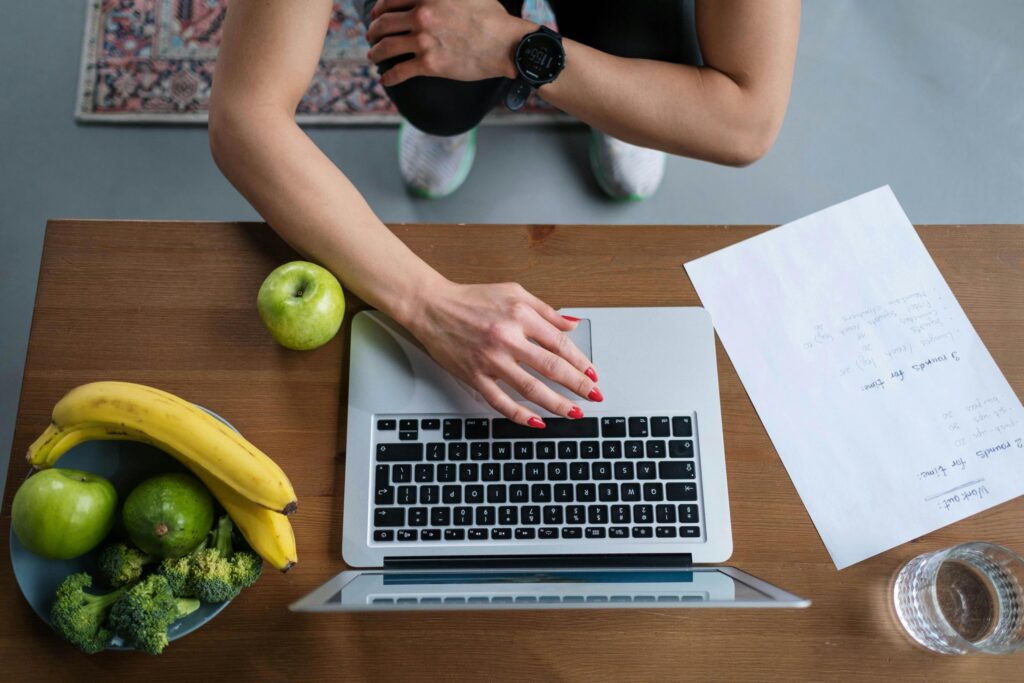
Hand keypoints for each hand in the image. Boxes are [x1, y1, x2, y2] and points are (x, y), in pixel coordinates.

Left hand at [366, 0, 533, 85]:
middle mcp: (421, 16)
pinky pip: (400, 71)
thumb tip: (432, 0)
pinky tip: (385, 80)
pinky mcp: (429, 64)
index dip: (379, 9)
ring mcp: (423, 41)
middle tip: (372, 37)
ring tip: (374, 56)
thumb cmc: (491, 17)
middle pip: (384, 23)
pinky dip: (389, 77)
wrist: (505, 44)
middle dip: (373, 31)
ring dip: (376, 52)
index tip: (377, 16)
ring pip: (386, 47)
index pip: (390, 1)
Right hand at [405, 281, 601, 427]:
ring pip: (531, 388)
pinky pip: (500, 401)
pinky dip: (520, 415)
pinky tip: (537, 422)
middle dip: (577, 385)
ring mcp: (490, 360)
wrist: (432, 307)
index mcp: (519, 315)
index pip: (560, 343)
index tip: (592, 374)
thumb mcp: (514, 292)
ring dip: (557, 404)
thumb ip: (545, 310)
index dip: (580, 361)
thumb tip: (573, 324)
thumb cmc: (471, 298)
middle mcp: (507, 338)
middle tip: (593, 396)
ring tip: (574, 412)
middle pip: (551, 367)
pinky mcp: (474, 376)